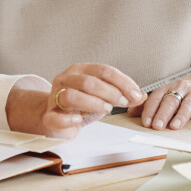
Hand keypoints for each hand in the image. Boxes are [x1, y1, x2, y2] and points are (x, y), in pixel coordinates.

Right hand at [6, 63, 144, 137]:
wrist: (57, 119)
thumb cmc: (80, 105)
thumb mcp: (103, 97)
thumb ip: (122, 95)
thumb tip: (142, 96)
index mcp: (79, 70)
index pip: (103, 70)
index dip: (122, 82)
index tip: (136, 94)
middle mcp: (65, 79)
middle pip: (88, 82)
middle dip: (110, 93)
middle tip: (122, 103)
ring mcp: (54, 97)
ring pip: (72, 96)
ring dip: (94, 103)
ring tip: (105, 110)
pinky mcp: (49, 115)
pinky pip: (56, 117)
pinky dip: (69, 119)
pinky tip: (79, 120)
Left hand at [129, 64, 190, 129]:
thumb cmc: (187, 90)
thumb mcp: (168, 92)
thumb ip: (151, 103)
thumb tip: (131, 113)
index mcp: (169, 86)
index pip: (156, 97)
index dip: (150, 109)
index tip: (145, 122)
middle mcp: (182, 88)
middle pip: (170, 101)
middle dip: (162, 113)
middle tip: (156, 126)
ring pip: (189, 104)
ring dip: (181, 115)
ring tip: (175, 126)